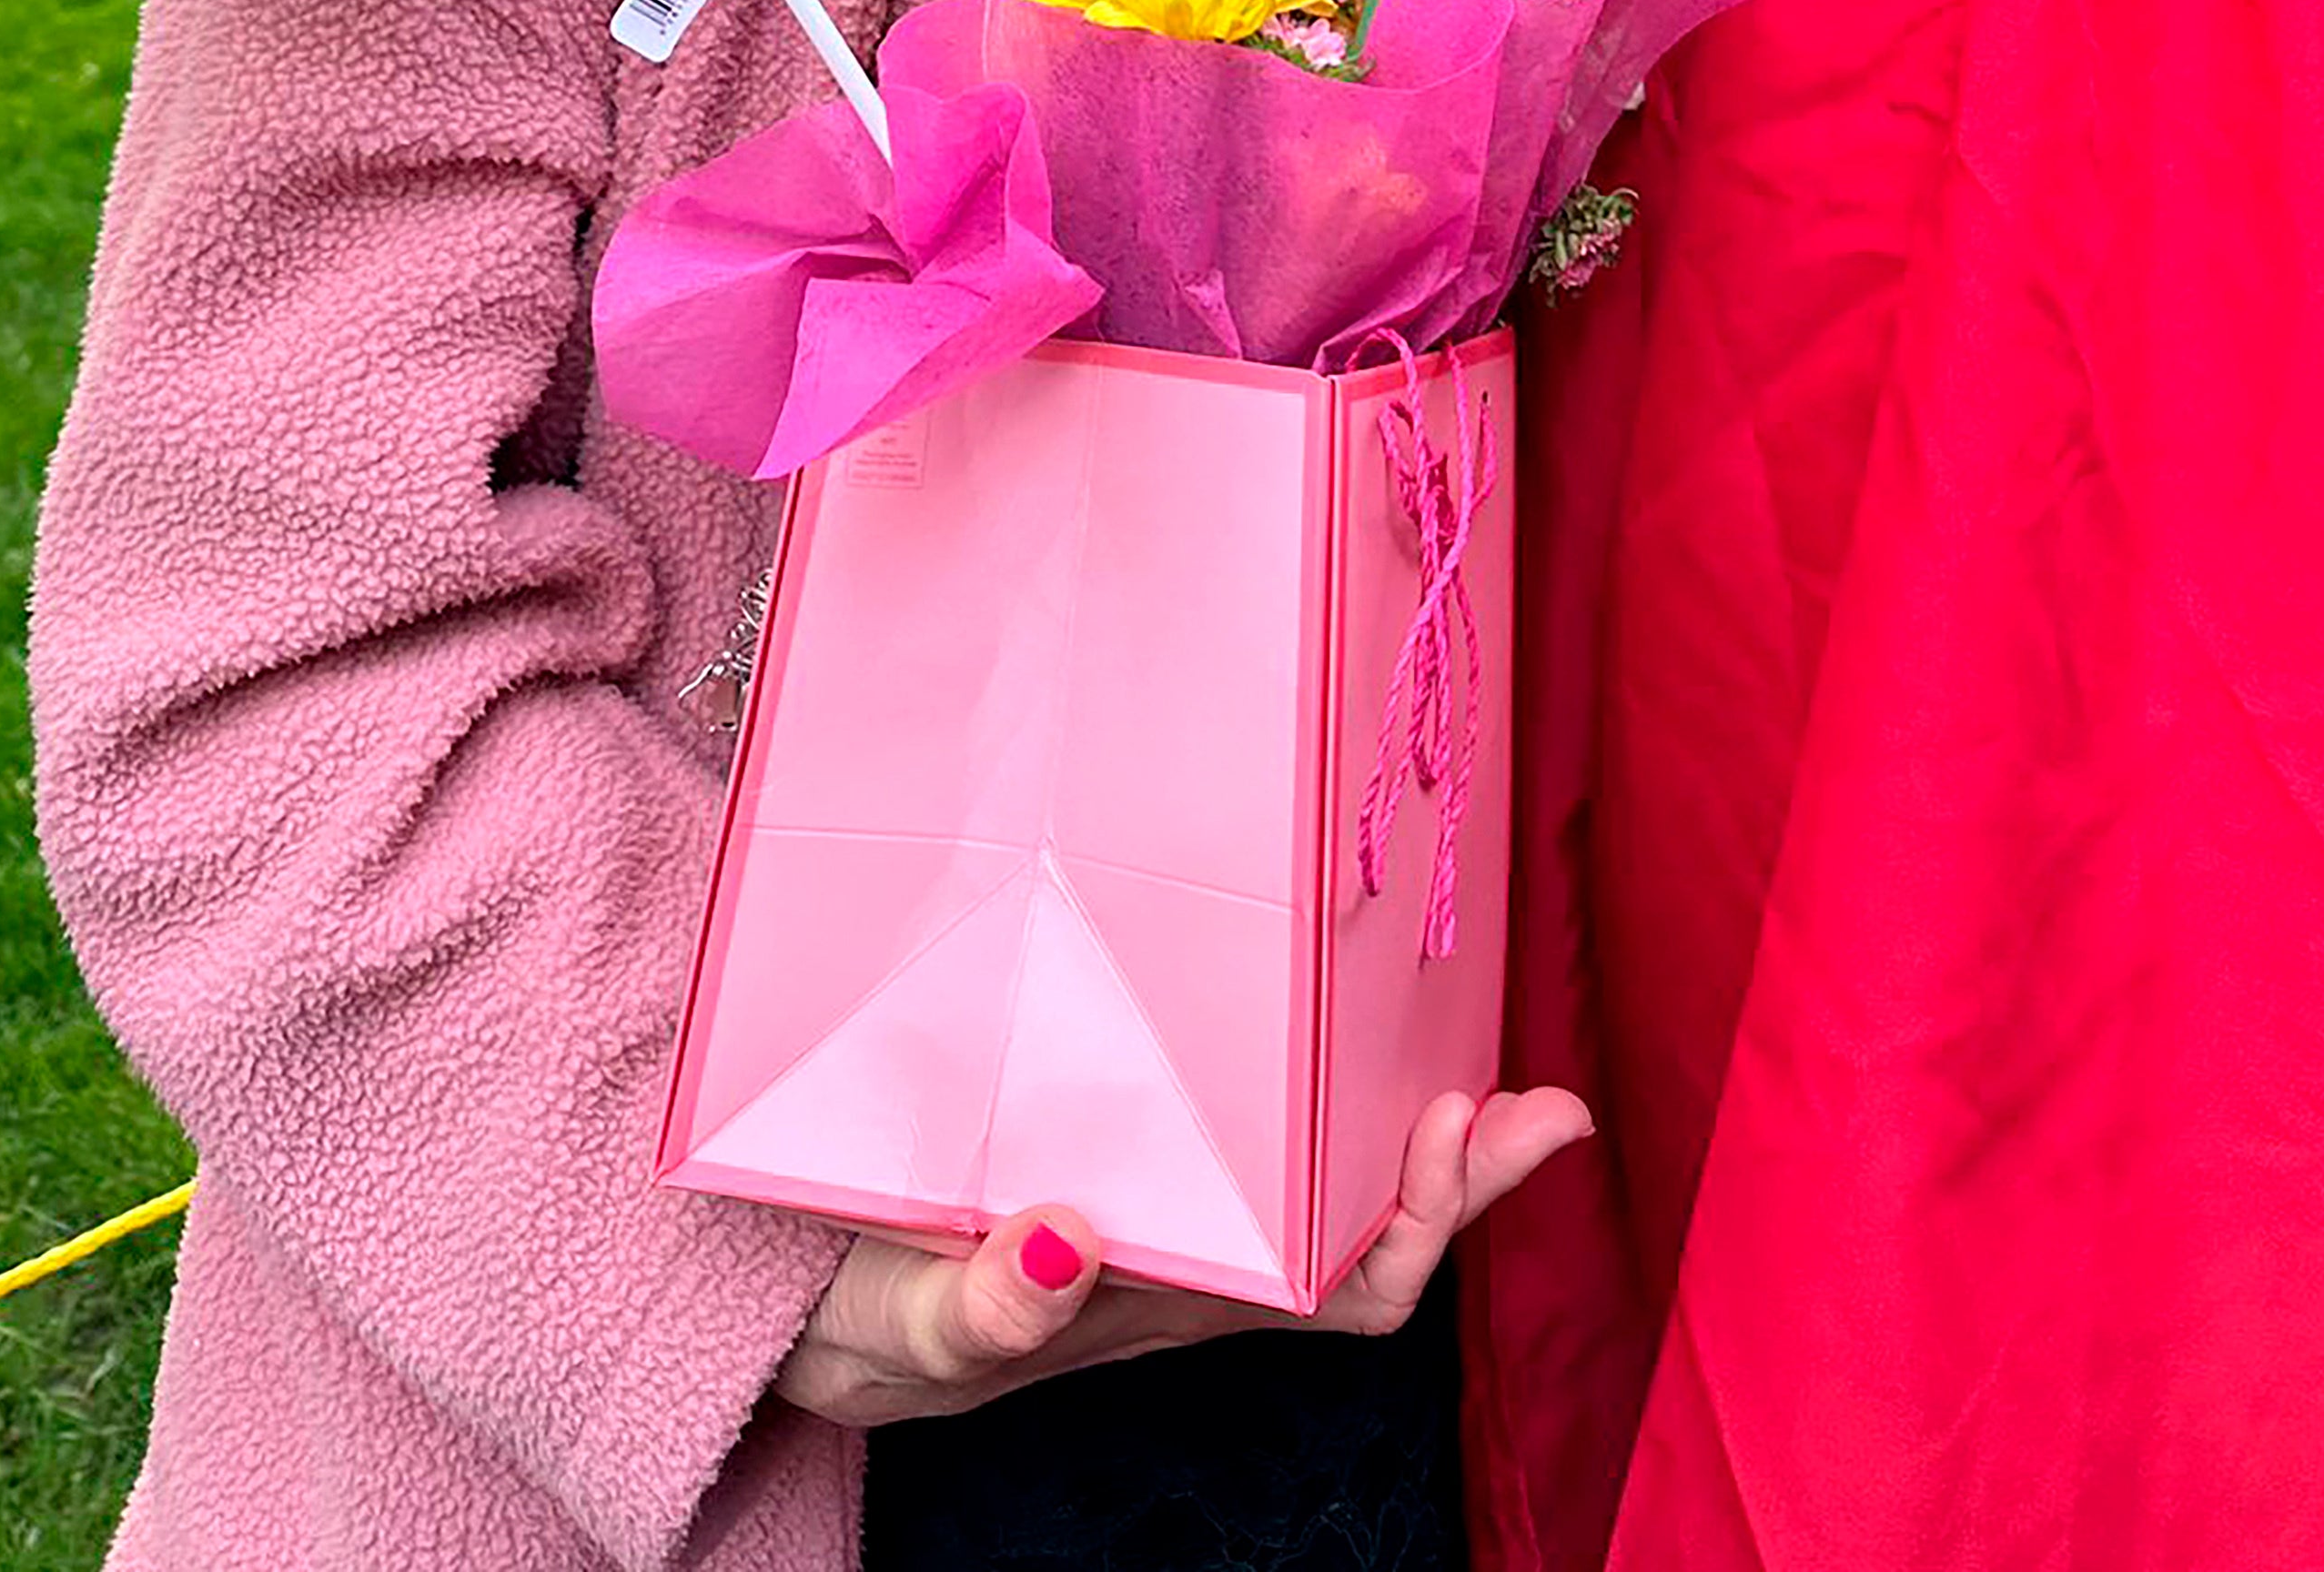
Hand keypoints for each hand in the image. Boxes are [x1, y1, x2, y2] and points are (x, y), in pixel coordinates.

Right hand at [768, 1085, 1594, 1426]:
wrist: (783, 1303)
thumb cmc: (856, 1316)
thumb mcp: (904, 1319)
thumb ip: (982, 1305)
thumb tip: (1067, 1245)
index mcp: (1172, 1299)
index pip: (1344, 1287)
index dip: (1421, 1221)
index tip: (1454, 1123)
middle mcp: (1197, 1254)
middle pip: (1369, 1226)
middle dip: (1463, 1168)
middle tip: (1540, 1095)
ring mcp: (1168, 1198)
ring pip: (1322, 1170)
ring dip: (1405, 1116)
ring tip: (1479, 1048)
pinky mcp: (1120, 1136)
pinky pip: (1250, 1115)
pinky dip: (1313, 1068)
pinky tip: (1324, 1003)